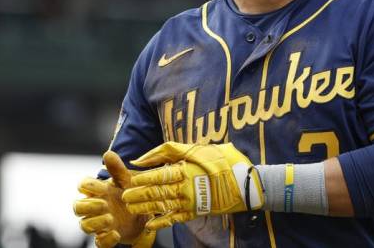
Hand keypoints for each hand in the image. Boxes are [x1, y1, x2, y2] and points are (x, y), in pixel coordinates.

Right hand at [73, 151, 155, 247]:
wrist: (145, 216)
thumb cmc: (132, 195)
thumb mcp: (127, 181)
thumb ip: (117, 169)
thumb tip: (108, 153)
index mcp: (98, 191)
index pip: (82, 186)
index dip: (89, 187)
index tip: (103, 188)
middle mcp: (94, 207)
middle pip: (77, 207)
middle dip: (89, 206)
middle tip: (105, 205)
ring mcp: (99, 223)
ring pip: (84, 226)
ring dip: (95, 222)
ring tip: (111, 219)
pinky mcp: (106, 238)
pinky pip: (98, 242)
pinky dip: (106, 239)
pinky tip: (116, 233)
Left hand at [122, 142, 263, 230]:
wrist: (248, 184)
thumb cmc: (224, 161)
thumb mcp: (198, 149)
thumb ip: (169, 150)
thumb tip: (143, 157)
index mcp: (187, 170)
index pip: (160, 175)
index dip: (144, 179)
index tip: (131, 179)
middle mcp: (187, 188)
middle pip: (158, 192)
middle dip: (140, 195)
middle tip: (125, 197)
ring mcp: (192, 202)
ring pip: (164, 206)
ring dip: (146, 208)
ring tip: (132, 208)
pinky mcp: (197, 212)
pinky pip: (176, 219)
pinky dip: (163, 222)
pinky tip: (151, 224)